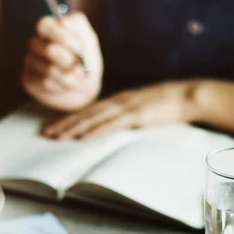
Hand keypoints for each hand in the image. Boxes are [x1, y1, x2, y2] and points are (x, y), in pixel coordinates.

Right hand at [21, 13, 102, 111]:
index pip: (44, 26)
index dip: (63, 38)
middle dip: (70, 62)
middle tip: (81, 68)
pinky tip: (63, 86)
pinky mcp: (28, 79)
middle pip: (49, 50)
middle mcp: (37, 43)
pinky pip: (45, 83)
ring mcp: (30, 61)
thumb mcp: (89, 39)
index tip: (81, 49)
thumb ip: (78, 25)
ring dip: (68, 77)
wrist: (85, 88)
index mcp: (50, 28)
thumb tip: (62, 22)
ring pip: (49, 70)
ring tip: (76, 80)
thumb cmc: (86, 61)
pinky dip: (61, 86)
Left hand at [43, 81, 195, 138]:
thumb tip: (115, 126)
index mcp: (119, 100)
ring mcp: (126, 107)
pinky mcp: (137, 115)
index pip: (89, 110)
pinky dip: (96, 130)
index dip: (70, 118)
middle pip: (86, 113)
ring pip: (94, 118)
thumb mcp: (143, 109)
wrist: (187, 96)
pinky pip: (112, 124)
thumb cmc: (167, 104)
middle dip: (65, 123)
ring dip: (74, 127)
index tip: (54, 126)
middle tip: (46, 133)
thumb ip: (128, 116)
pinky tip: (84, 137)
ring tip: (58, 136)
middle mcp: (118, 101)